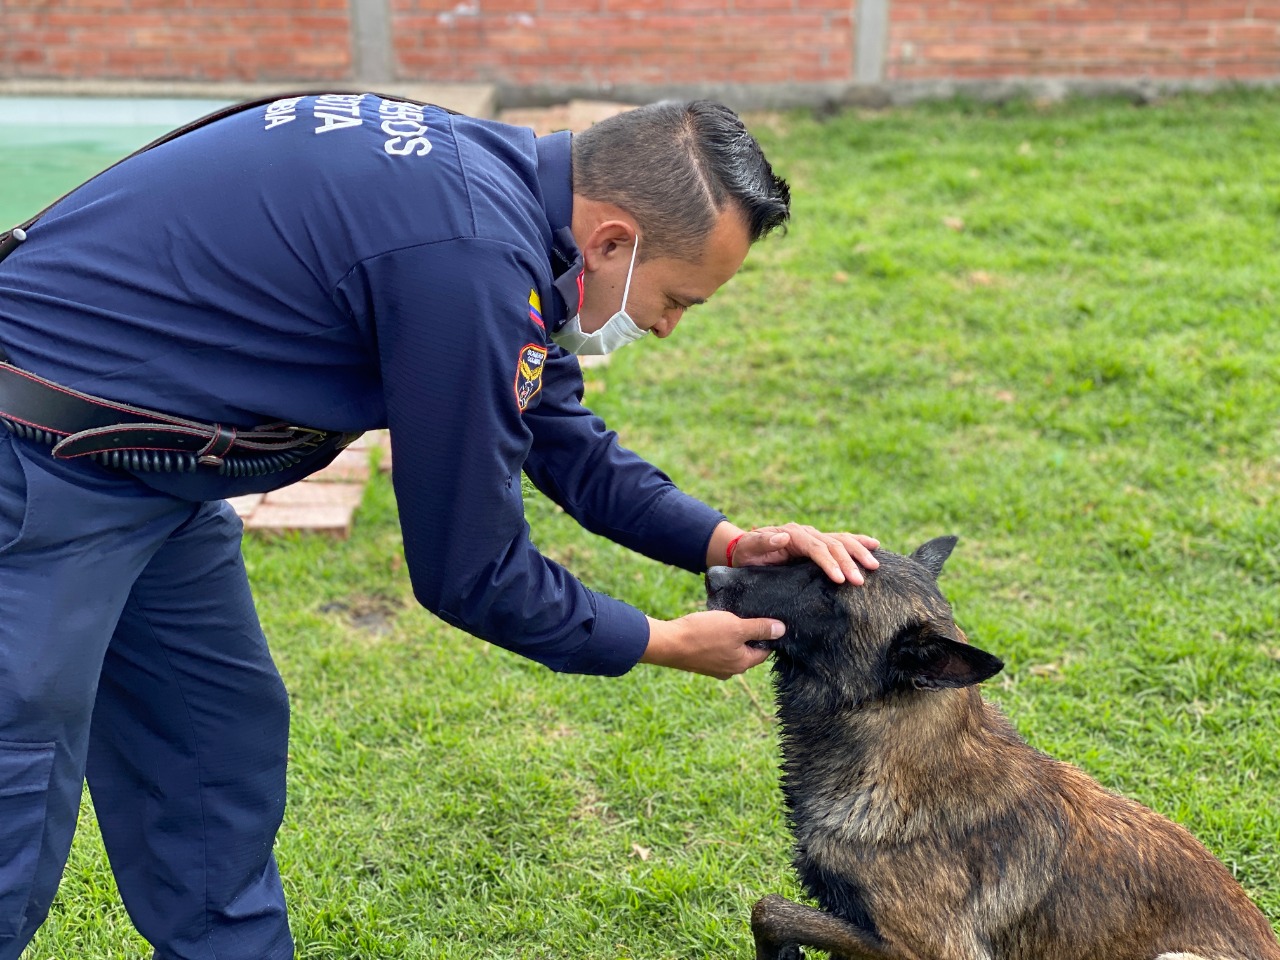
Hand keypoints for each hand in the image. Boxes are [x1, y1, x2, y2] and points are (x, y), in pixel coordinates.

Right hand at [641, 611, 782, 678]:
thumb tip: (782, 629)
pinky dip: (717, 638)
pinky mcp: (700, 661)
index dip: (767, 634)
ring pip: (731, 649)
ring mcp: (713, 668)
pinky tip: (711, 625)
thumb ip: (759, 628)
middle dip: (748, 634)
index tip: (765, 619)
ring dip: (731, 635)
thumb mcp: (736, 626)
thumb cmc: (703, 634)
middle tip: (745, 615)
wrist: (668, 643)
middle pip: (748, 651)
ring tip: (727, 618)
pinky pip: (716, 649)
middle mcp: (729, 670)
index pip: (765, 651)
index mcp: (742, 664)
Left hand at [725, 523, 879, 584]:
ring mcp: (814, 537)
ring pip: (841, 541)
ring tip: (874, 566)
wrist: (744, 549)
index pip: (816, 548)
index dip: (829, 562)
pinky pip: (841, 541)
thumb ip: (763, 542)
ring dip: (858, 553)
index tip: (840, 578)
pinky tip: (874, 545)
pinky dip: (858, 542)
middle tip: (860, 580)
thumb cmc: (747, 552)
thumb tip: (782, 537)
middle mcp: (806, 533)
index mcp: (792, 534)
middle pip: (833, 545)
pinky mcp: (818, 544)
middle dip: (848, 562)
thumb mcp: (749, 548)